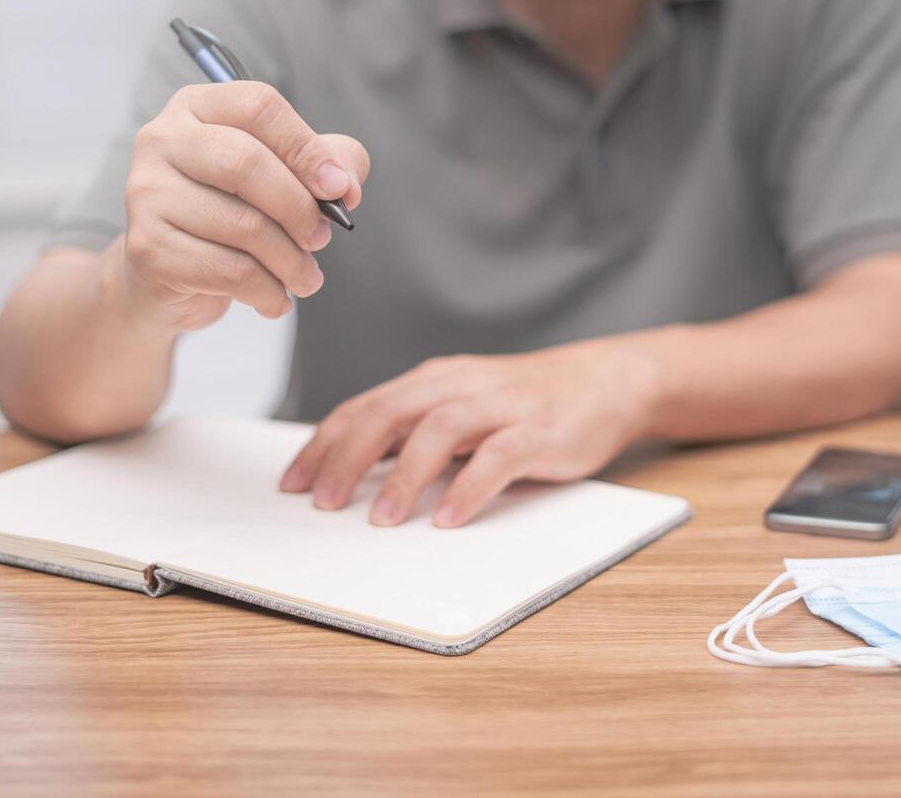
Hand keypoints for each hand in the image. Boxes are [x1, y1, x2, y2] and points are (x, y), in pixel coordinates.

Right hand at [106, 81, 369, 332]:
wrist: (169, 274)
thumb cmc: (231, 212)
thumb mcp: (285, 174)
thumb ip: (328, 162)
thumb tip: (345, 183)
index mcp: (198, 107)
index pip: (258, 107)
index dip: (306, 148)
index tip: (338, 187)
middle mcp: (162, 140)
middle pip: (246, 162)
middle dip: (299, 208)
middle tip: (320, 238)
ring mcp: (148, 193)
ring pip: (243, 225)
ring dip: (291, 261)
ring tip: (304, 275)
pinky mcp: (148, 247)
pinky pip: (229, 270)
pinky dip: (268, 291)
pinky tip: (276, 297)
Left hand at [279, 339, 661, 526]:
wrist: (607, 381)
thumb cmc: (528, 402)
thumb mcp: (465, 406)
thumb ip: (418, 430)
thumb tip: (356, 471)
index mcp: (435, 380)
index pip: (366, 407)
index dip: (325, 443)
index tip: (293, 483)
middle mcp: (461, 385)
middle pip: (391, 413)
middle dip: (349, 458)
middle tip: (322, 503)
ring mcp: (502, 405)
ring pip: (439, 431)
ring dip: (403, 476)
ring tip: (381, 520)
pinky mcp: (540, 430)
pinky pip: (498, 456)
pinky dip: (468, 488)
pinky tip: (447, 518)